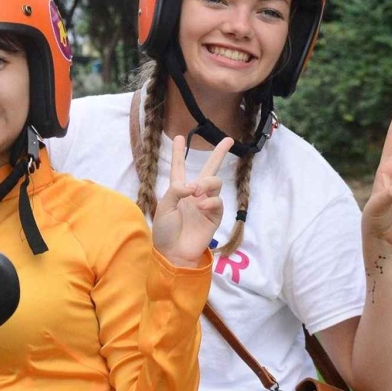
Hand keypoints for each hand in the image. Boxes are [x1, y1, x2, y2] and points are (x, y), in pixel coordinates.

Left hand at [152, 136, 233, 266]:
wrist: (173, 253)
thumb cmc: (164, 231)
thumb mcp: (163, 207)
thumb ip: (176, 191)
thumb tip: (193, 185)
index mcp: (178, 190)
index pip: (179, 168)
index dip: (180, 153)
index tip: (180, 138)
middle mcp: (194, 194)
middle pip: (209, 170)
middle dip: (218, 154)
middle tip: (228, 140)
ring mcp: (206, 204)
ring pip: (215, 182)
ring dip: (207, 183)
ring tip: (197, 192)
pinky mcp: (214, 216)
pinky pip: (217, 201)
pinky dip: (210, 201)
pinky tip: (201, 206)